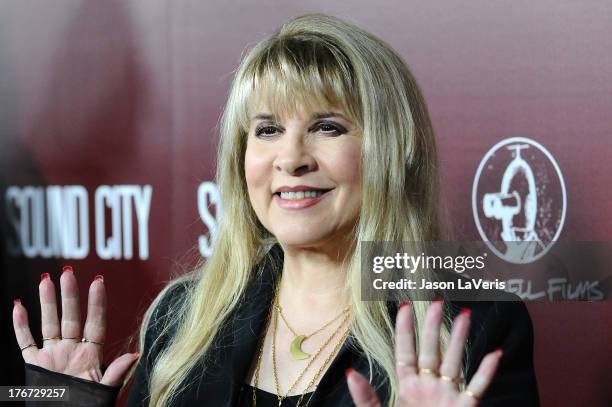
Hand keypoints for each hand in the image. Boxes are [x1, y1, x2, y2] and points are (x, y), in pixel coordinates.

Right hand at [12, 266, 138, 386]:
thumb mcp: (104, 391)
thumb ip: (116, 373)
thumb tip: (135, 355)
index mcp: (91, 355)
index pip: (95, 323)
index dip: (96, 303)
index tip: (99, 281)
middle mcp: (71, 350)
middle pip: (70, 317)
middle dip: (69, 294)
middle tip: (67, 271)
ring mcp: (52, 356)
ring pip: (48, 323)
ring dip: (46, 302)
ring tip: (46, 279)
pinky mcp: (34, 365)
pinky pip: (25, 342)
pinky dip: (20, 325)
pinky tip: (19, 306)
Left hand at [347, 300, 502, 405]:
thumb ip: (365, 396)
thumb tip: (350, 372)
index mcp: (407, 386)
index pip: (405, 351)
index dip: (405, 329)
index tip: (404, 306)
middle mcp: (428, 386)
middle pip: (432, 349)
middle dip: (433, 326)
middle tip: (437, 301)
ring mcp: (447, 396)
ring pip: (455, 361)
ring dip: (460, 339)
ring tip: (465, 315)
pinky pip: (477, 387)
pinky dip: (486, 372)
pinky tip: (494, 354)